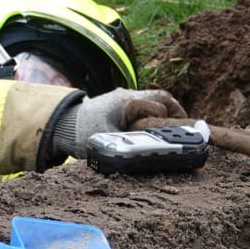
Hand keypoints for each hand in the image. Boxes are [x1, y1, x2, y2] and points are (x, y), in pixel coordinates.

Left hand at [47, 88, 187, 160]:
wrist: (62, 125)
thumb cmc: (82, 133)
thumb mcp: (108, 143)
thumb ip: (131, 146)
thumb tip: (156, 152)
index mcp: (126, 102)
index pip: (158, 103)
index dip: (174, 116)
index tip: (185, 130)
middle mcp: (127, 96)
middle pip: (160, 98)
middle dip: (176, 112)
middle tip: (187, 129)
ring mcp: (123, 98)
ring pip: (153, 100)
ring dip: (166, 113)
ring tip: (177, 131)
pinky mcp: (120, 105)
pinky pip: (143, 106)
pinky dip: (154, 116)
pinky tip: (158, 131)